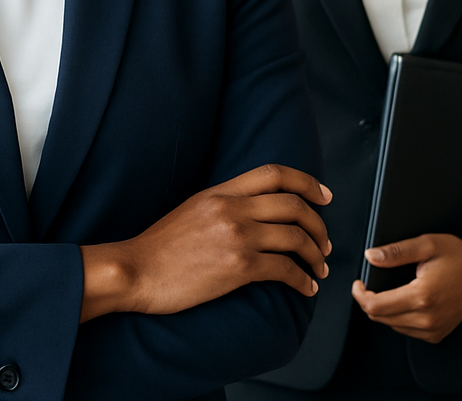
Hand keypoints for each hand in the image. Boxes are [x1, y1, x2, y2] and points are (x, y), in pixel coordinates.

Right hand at [80, 164, 331, 321]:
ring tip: (319, 268)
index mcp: (221, 191)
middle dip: (318, 224)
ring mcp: (237, 236)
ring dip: (315, 254)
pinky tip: (305, 287)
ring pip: (295, 237)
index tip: (324, 196)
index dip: (306, 182)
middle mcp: (232, 208)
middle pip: (293, 205)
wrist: (136, 269)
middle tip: (325, 242)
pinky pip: (285, 269)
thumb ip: (224, 204)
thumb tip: (253, 209)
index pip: (274, 173)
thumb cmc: (160, 247)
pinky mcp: (238, 267)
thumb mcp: (193, 209)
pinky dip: (302, 279)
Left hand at [351, 233, 461, 341]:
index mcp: (422, 297)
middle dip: (368, 300)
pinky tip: (401, 299)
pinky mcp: (437, 334)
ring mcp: (434, 329)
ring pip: (391, 325)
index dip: (360, 294)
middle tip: (368, 282)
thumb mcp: (426, 244)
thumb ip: (396, 251)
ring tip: (386, 288)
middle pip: (380, 317)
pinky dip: (397, 317)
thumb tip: (370, 257)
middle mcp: (428, 319)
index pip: (376, 306)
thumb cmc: (457, 255)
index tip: (359, 281)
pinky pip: (406, 329)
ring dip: (383, 309)